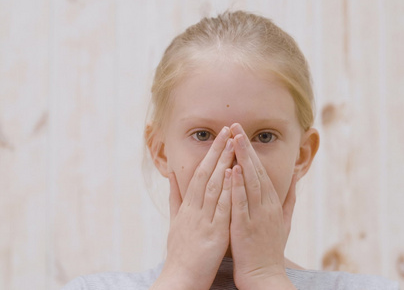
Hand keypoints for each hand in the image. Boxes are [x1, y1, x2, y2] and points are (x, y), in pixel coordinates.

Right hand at [151, 127, 234, 289]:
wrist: (179, 279)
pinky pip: (220, 208)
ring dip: (222, 164)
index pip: (198, 174)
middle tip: (227, 129)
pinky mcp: (212, 233)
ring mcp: (202, 220)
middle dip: (216, 151)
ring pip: (212, 186)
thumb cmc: (180, 252)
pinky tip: (232, 175)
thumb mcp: (174, 222)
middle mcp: (193, 209)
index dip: (210, 155)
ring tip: (232, 144)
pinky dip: (225, 190)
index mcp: (187, 207)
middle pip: (204, 174)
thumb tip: (172, 176)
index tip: (220, 137)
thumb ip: (175, 198)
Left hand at [229, 123, 296, 289]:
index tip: (241, 133)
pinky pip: (241, 203)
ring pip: (250, 182)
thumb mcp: (285, 222)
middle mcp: (266, 206)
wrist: (265, 276)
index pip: (261, 171)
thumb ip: (289, 200)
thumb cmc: (270, 249)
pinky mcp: (246, 227)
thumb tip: (296, 181)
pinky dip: (237, 186)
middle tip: (235, 125)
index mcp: (272, 203)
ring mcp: (257, 216)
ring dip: (242, 160)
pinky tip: (232, 170)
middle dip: (245, 147)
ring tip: (234, 139)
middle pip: (255, 171)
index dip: (251, 151)